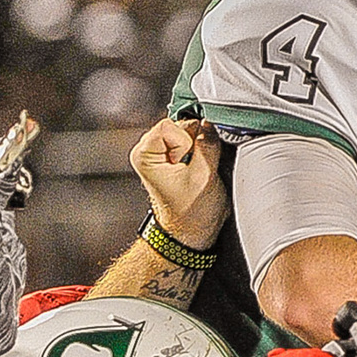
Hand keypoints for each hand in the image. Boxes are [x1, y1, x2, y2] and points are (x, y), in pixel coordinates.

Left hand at [133, 118, 227, 250]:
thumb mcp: (204, 176)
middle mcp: (148, 150)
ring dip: (199, 148)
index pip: (171, 125)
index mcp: (145, 154)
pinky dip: (200, 152)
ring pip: (189, 132)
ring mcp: (161, 153)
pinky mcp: (173, 156)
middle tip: (195, 169)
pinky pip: (192, 141)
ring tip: (196, 172)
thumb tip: (211, 124)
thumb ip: (208, 144)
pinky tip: (198, 170)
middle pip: (180, 124)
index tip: (189, 162)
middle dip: (195, 143)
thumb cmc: (190, 213)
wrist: (190, 232)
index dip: (187, 141)